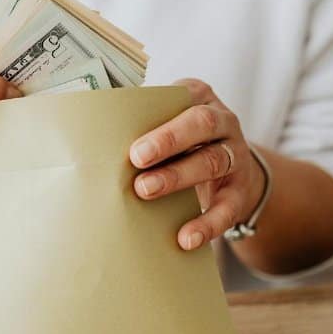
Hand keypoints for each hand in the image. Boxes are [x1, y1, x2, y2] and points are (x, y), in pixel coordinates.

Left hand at [130, 79, 265, 250]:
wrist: (233, 177)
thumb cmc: (184, 146)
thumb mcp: (169, 126)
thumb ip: (142, 126)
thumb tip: (93, 140)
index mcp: (201, 99)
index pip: (186, 95)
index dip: (160, 112)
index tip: (134, 132)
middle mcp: (224, 123)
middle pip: (202, 124)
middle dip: (168, 140)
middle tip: (136, 157)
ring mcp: (236, 156)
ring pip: (212, 162)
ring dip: (177, 176)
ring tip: (145, 190)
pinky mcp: (239, 192)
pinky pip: (227, 208)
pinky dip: (206, 224)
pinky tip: (186, 238)